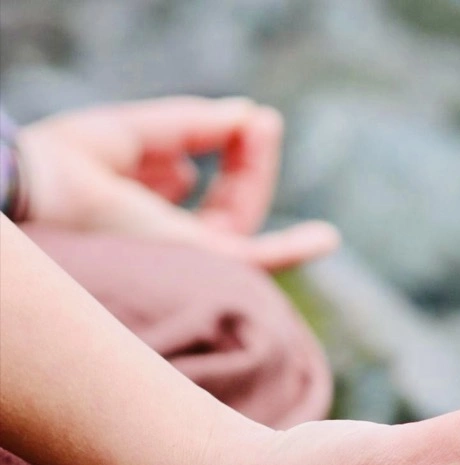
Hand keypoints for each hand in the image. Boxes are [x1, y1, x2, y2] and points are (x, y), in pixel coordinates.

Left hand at [17, 96, 339, 269]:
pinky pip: (256, 263)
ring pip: (241, 226)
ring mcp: (185, 258)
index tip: (243, 117)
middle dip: (245, 161)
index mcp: (148, 216)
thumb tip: (245, 114)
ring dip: (258, 178)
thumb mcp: (134, 131)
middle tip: (260, 119)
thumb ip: (189, 125)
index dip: (226, 150)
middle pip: (228, 207)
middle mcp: (168, 243)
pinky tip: (325, 238)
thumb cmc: (65, 166)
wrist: (42, 193)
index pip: (203, 191)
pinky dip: (292, 253)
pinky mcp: (200, 263)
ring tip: (268, 127)